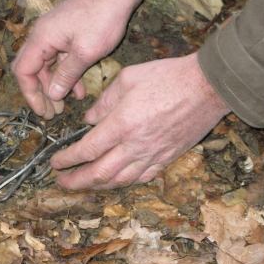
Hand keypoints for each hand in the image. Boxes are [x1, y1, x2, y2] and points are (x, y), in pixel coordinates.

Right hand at [11, 0, 151, 119]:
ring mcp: (54, 34)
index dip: (30, 94)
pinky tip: (78, 90)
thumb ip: (66, 75)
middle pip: (32, 70)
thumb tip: (53, 95)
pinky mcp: (66, 34)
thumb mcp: (85, 53)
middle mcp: (42, 36)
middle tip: (52, 113)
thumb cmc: (103, 16)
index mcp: (41, 39)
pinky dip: (66, 75)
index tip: (42, 110)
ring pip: (47, 67)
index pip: (23, 72)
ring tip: (64, 106)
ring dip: (55, 87)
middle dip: (41, 94)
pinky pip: (60, 59)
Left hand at [50, 53, 230, 189]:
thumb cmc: (168, 77)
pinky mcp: (167, 158)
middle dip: (76, 181)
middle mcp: (135, 145)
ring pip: (119, 180)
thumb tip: (89, 119)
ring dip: (97, 186)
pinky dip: (124, 182)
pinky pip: (141, 178)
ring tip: (83, 184)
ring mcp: (152, 155)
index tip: (55, 163)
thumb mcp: (127, 78)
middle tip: (61, 183)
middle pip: (99, 173)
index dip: (67, 160)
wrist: (208, 86)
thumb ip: (103, 101)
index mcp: (121, 124)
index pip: (87, 150)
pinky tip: (115, 180)